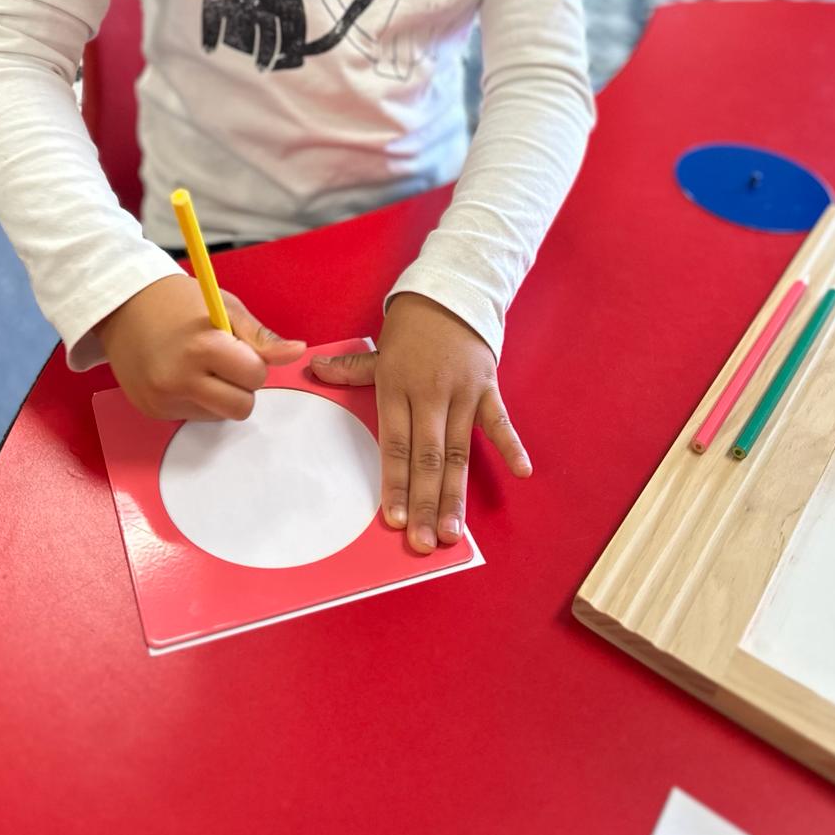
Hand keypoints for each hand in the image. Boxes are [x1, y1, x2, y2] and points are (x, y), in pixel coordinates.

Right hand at [96, 275, 304, 420]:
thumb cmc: (177, 302)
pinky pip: (193, 416)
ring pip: (218, 416)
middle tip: (223, 361)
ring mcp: (162, 398)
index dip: (254, 362)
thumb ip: (261, 337)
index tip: (237, 347)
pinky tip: (180, 374)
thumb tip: (296, 353)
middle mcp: (180, 378)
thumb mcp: (225, 308)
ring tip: (198, 366)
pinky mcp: (151, 410)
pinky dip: (195, 400)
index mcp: (203, 347)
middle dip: (242, 386)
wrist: (121, 305)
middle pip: (241, 407)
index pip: (256, 377)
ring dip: (219, 395)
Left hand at [311, 292, 530, 553]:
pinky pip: (500, 421)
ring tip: (454, 531)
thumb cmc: (411, 328)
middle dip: (425, 503)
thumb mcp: (379, 349)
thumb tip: (313, 371)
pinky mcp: (488, 387)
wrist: (450, 292)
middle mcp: (429, 395)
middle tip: (424, 543)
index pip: (395, 445)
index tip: (395, 520)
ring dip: (457, 494)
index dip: (396, 483)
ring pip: (460, 451)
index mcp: (397, 388)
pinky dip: (511, 445)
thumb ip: (350, 370)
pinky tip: (522, 472)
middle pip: (427, 457)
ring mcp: (462, 393)